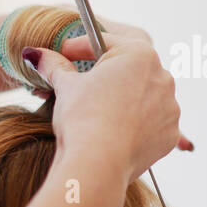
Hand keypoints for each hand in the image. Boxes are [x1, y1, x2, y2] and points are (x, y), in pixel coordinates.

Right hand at [35, 21, 192, 152]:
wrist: (98, 164)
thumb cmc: (83, 118)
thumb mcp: (65, 86)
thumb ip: (54, 65)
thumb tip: (36, 54)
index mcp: (139, 54)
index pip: (105, 43)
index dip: (79, 47)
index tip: (63, 54)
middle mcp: (162, 76)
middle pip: (128, 69)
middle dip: (106, 73)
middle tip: (81, 83)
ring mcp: (170, 107)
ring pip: (143, 97)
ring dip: (124, 100)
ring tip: (100, 112)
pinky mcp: (170, 133)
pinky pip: (151, 123)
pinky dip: (136, 125)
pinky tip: (116, 132)